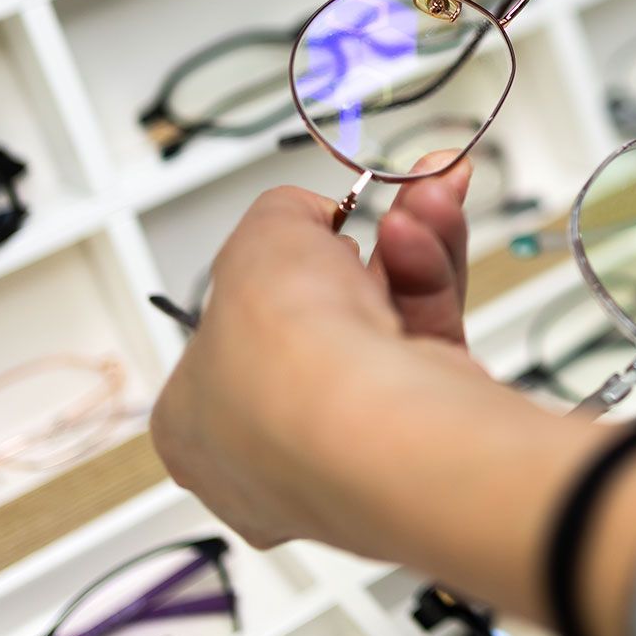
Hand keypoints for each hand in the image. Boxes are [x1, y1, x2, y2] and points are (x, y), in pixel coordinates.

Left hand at [151, 157, 521, 555]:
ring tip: (429, 196)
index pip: (230, 330)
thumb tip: (308, 213)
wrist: (374, 420)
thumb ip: (282, 213)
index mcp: (196, 424)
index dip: (272, 269)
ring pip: (384, 316)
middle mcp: (274, 439)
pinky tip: (439, 224)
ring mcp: (353, 435)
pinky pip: (426, 332)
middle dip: (366, 245)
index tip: (307, 226)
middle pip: (323, 312)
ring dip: (409, 245)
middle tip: (395, 196)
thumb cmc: (287, 364)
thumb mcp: (258, 238)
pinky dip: (434, 272)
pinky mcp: (420, 424)